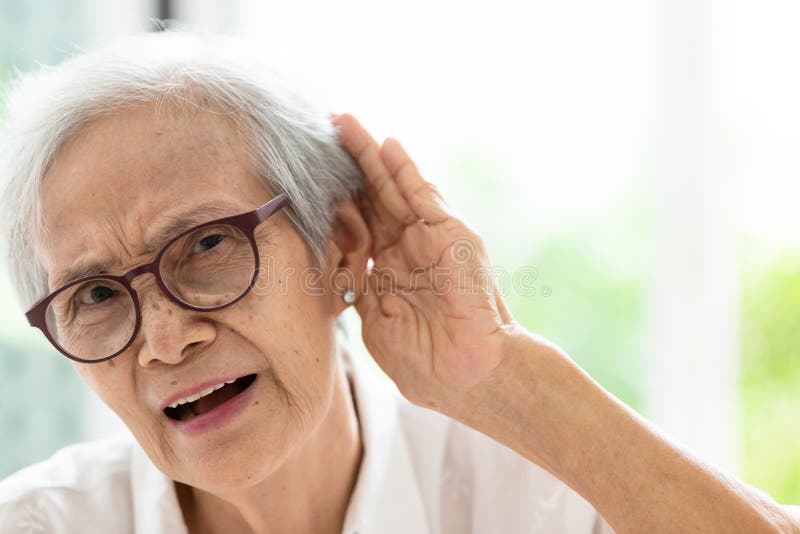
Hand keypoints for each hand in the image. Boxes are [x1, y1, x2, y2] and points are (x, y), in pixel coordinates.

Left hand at [331, 113, 521, 409]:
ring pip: (393, 189)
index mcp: (388, 272)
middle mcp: (407, 249)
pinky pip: (423, 197)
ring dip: (369, 156)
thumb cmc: (424, 365)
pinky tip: (386, 145)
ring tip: (344, 124)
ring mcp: (430, 240)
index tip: (307, 175)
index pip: (357, 225)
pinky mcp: (451, 235)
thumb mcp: (375, 324)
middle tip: (324, 130)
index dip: (335, 199)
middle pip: (372, 198)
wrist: (469, 378)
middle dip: (348, 165)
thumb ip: (357, 290)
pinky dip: (405, 171)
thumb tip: (331, 264)